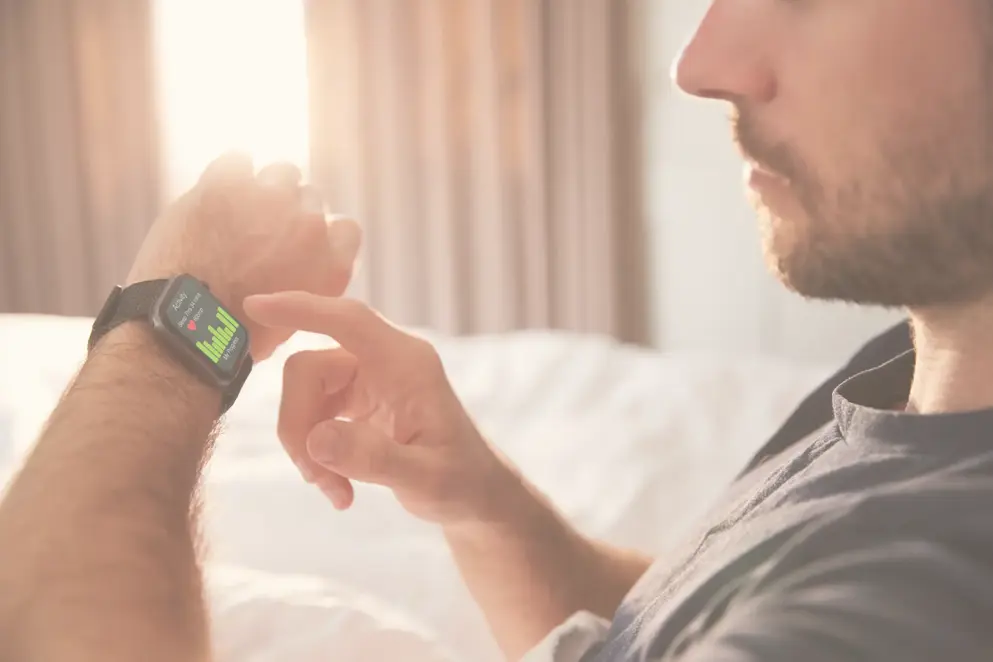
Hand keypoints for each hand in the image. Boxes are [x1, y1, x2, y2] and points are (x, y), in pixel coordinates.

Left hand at [126, 152, 361, 360]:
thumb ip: (309, 281)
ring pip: (281, 172)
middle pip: (311, 197)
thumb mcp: (295, 319)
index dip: (320, 233)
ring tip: (238, 209)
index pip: (344, 227)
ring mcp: (270, 200)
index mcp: (333, 263)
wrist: (185, 331)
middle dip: (289, 211)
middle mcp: (310, 227)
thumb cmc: (234, 336)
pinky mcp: (226, 185)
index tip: (298, 243)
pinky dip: (230, 173)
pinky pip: (238, 159)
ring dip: (265, 187)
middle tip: (259, 231)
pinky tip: (217, 193)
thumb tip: (300, 261)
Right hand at [242, 291, 515, 526]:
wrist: (475, 496)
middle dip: (298, 425)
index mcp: (407, 363)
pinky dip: (315, 454)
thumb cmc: (461, 483)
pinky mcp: (358, 401)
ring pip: (305, 394)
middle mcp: (386, 362)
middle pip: (309, 369)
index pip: (347, 320)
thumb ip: (374, 459)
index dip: (301, 308)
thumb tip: (316, 439)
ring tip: (334, 491)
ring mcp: (369, 380)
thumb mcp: (425, 479)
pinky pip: (314, 415)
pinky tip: (340, 489)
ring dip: (306, 447)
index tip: (256, 303)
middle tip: (314, 477)